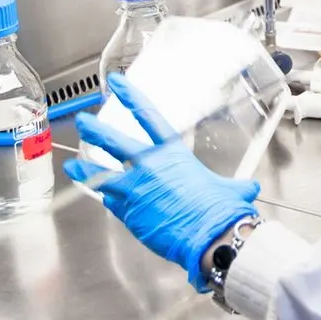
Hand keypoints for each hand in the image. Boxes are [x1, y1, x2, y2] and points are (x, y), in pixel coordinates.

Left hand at [64, 73, 260, 291]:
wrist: (209, 236)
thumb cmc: (219, 210)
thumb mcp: (230, 190)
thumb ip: (234, 186)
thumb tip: (248, 188)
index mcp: (173, 153)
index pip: (147, 117)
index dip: (130, 97)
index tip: (116, 84)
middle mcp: (150, 165)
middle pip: (115, 141)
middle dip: (96, 130)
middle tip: (83, 121)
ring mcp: (135, 188)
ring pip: (101, 172)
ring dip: (85, 166)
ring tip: (72, 163)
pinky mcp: (127, 211)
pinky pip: (108, 200)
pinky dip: (101, 196)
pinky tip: (93, 194)